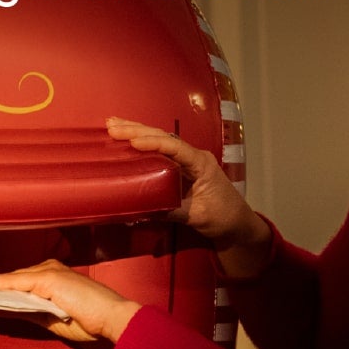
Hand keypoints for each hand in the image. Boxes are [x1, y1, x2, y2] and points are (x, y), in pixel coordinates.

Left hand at [0, 261, 140, 344]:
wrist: (113, 320)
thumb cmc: (91, 323)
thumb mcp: (53, 319)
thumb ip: (29, 313)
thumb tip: (3, 311)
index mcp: (53, 277)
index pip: (18, 282)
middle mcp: (50, 269)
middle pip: (11, 278)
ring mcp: (48, 272)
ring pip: (8, 279)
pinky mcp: (46, 279)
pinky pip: (13, 283)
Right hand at [105, 116, 270, 275]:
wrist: (237, 223)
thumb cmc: (222, 217)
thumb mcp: (196, 216)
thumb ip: (170, 210)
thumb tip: (140, 209)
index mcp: (200, 163)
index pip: (174, 146)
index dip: (152, 142)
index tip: (132, 141)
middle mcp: (193, 155)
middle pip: (163, 136)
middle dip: (137, 130)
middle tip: (112, 126)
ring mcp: (187, 160)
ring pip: (160, 140)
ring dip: (136, 132)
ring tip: (112, 125)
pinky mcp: (181, 167)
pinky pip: (160, 151)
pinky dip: (142, 144)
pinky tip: (126, 140)